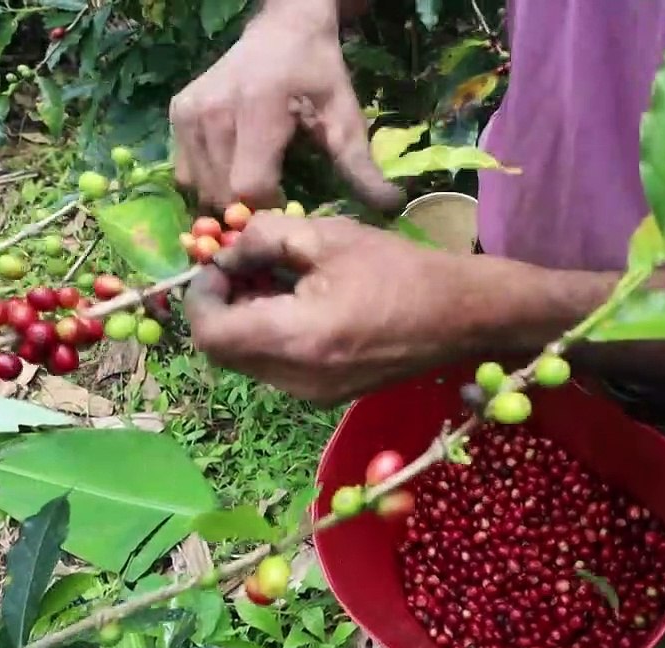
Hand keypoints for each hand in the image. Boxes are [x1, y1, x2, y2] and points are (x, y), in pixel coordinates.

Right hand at [168, 0, 400, 210]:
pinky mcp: (177, 114)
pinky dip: (208, 180)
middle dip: (248, 209)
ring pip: (200, 188)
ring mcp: (189, 112)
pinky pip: (186, 171)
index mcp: (257, 111)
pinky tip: (234, 166)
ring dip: (227, 198)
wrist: (283, 29)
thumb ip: (361, 166)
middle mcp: (214, 111)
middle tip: (274, 197)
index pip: (250, 187)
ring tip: (256, 180)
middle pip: (222, 194)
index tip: (291, 203)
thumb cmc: (317, 75)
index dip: (271, 207)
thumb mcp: (345, 118)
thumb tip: (392, 207)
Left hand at [183, 214, 472, 404]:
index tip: (220, 262)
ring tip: (271, 279)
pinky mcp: (325, 395)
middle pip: (223, 351)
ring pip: (247, 361)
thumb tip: (228, 252)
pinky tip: (297, 302)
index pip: (210, 332)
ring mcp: (310, 395)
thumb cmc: (400, 271)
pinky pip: (275, 367)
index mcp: (295, 339)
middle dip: (221, 306)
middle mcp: (295, 380)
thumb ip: (265, 239)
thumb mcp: (327, 236)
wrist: (462, 317)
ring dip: (244, 320)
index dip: (202, 295)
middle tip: (242, 266)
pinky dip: (269, 335)